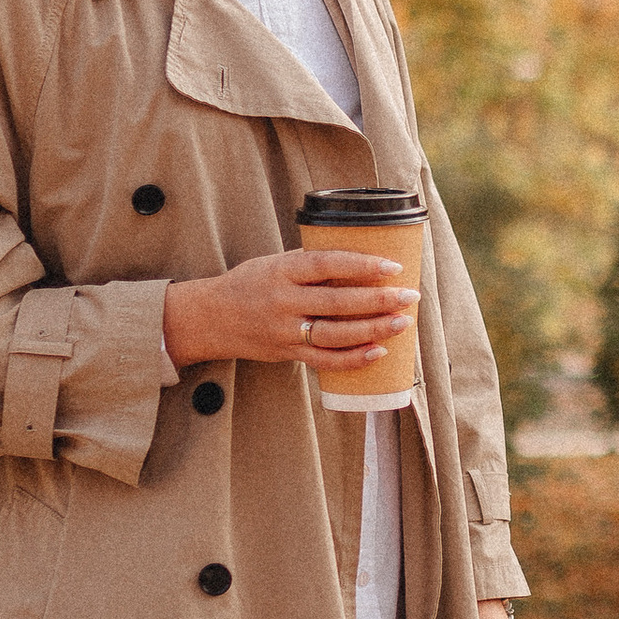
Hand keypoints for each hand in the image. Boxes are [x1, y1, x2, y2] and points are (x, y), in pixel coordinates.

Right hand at [162, 248, 414, 374]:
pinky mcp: (286, 354)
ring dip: (373, 330)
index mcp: (281, 271)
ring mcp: (284, 331)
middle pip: (337, 303)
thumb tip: (360, 258)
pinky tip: (379, 352)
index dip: (361, 265)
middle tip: (409, 296)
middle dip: (378, 300)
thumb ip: (310, 264)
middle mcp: (283, 301)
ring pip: (335, 334)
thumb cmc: (249, 284)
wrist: (209, 318)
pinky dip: (354, 359)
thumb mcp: (274, 263)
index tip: (393, 265)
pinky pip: (325, 360)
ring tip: (402, 323)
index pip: (326, 265)